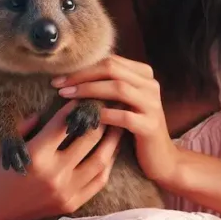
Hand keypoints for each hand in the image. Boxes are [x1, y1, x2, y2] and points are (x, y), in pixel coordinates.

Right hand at [0, 100, 123, 219]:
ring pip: (101, 159)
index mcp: (35, 157)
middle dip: (98, 117)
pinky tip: (111, 147)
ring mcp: (66, 191)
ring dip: (111, 138)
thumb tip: (41, 110)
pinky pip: (99, 180)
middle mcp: (54, 174)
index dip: (75, 105)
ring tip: (117, 121)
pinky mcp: (71, 204)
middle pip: (88, 138)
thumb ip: (17, 124)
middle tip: (105, 101)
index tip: (83, 92)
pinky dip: (108, 161)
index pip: (64, 123)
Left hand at [52, 56, 180, 186]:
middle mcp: (151, 85)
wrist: (161, 158)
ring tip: (66, 97)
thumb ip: (109, 86)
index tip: (60, 78)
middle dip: (82, 76)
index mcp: (144, 75)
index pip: (111, 61)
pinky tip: (86, 118)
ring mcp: (153, 105)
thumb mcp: (125, 103)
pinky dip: (103, 114)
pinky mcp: (150, 126)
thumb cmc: (134, 128)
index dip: (84, 68)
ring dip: (88, 90)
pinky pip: (123, 116)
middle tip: (58, 85)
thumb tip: (73, 77)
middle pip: (112, 69)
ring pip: (118, 88)